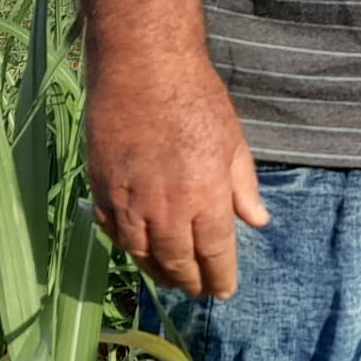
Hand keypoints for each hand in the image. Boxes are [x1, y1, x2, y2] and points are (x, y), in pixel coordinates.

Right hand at [85, 54, 268, 298]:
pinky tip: (139, 249)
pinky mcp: (102, 189)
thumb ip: (244, 188)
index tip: (225, 291)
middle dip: (190, 281)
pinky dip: (128, 246)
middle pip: (177, 262)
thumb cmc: (196, 99)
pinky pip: (113, 232)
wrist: (143, 69)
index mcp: (205, 198)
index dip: (220, 277)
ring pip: (142, 254)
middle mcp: (166, 209)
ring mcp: (129, 202)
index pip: (214, 254)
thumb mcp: (233, 141)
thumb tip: (258, 221)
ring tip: (171, 278)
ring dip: (158, 272)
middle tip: (199, 291)